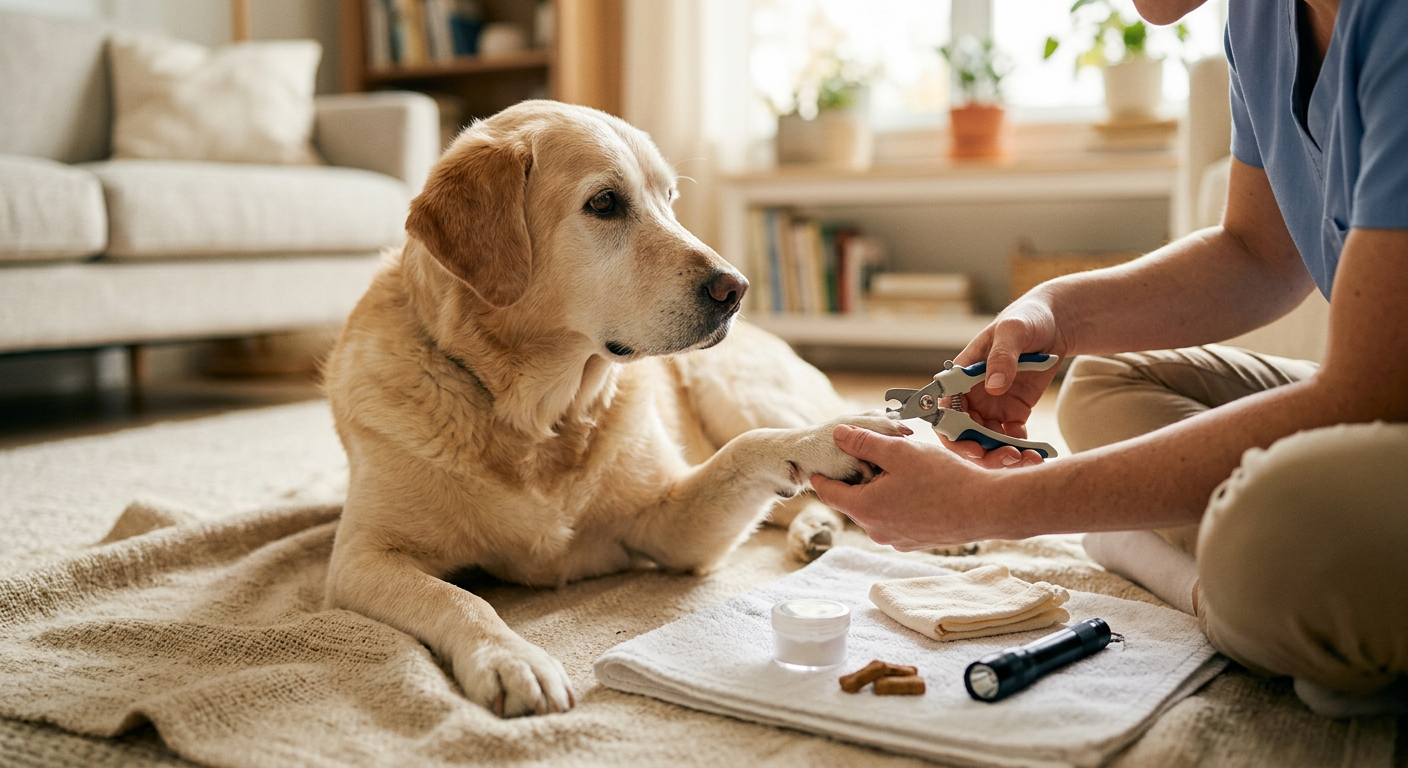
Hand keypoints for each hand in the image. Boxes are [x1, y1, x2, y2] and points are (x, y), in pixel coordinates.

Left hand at [810, 425, 1009, 549]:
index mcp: (864, 509)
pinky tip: (919, 487)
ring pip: (877, 509)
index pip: (828, 493)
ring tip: (902, 469)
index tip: (820, 463)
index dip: (822, 475)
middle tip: (873, 455)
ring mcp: (896, 540)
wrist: (986, 508)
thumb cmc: (943, 478)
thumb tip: (837, 434)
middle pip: (854, 500)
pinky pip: (897, 519)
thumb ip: (864, 442)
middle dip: (859, 478)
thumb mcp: (899, 451)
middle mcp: (876, 530)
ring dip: (881, 490)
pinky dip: (899, 503)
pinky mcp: (916, 542)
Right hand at [948, 295, 1068, 464]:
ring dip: (1003, 455)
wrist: (1055, 324)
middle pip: (964, 434)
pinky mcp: (1013, 413)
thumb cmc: (1026, 319)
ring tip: (1027, 459)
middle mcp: (971, 396)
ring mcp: (992, 406)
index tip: (972, 448)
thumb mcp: (1013, 332)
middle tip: (1007, 458)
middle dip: (982, 451)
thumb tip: (993, 386)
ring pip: (988, 441)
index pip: (944, 410)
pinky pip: (1012, 439)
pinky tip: (1036, 453)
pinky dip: (1021, 449)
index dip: (952, 433)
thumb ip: (1001, 357)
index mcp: (960, 376)